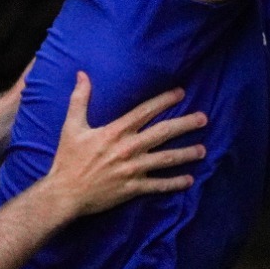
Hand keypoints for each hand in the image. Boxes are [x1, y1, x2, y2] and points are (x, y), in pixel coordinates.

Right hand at [43, 73, 208, 218]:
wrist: (65, 193)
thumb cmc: (68, 159)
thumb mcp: (72, 126)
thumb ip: (80, 99)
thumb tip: (82, 75)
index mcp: (115, 131)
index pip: (145, 112)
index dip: (164, 101)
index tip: (181, 93)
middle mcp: (128, 148)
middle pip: (163, 133)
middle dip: (185, 124)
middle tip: (204, 119)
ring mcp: (133, 169)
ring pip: (166, 159)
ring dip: (186, 154)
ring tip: (203, 150)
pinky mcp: (133, 188)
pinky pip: (159, 185)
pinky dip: (175, 183)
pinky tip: (189, 180)